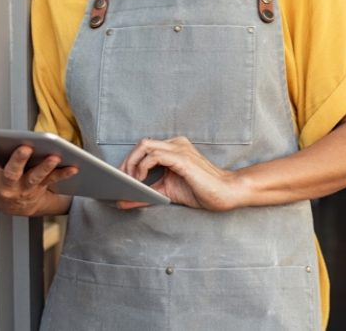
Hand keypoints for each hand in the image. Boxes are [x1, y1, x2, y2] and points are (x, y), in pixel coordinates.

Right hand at [0, 138, 76, 215]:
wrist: (15, 207)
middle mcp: (6, 186)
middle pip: (11, 172)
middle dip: (18, 160)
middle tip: (24, 146)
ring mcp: (24, 189)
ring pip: (35, 178)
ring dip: (45, 167)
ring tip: (55, 156)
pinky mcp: (41, 189)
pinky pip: (53, 181)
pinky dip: (64, 174)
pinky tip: (74, 166)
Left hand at [117, 137, 243, 211]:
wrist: (225, 193)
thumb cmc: (200, 191)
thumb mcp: (166, 193)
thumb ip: (146, 194)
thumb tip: (122, 201)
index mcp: (174, 148)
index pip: (144, 147)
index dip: (129, 161)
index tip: (120, 178)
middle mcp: (176, 144)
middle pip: (141, 144)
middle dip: (126, 161)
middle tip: (121, 180)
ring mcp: (179, 149)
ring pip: (145, 146)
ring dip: (132, 163)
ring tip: (130, 181)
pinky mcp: (182, 158)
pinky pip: (155, 156)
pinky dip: (142, 167)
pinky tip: (141, 180)